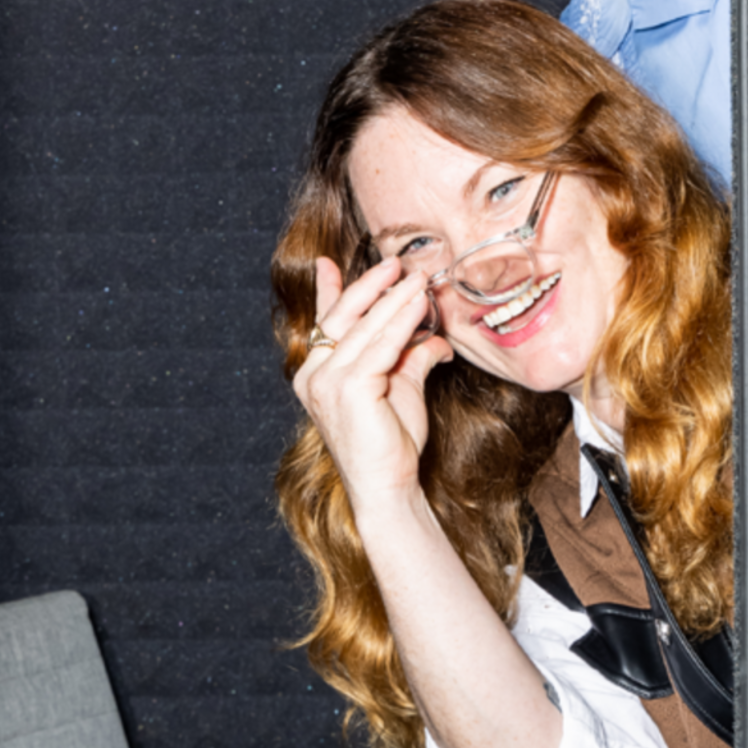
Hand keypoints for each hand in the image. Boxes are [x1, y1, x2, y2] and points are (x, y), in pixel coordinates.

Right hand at [290, 254, 453, 506]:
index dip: (329, 290)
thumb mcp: (399, 387)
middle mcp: (313, 375)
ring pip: (365, 328)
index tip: (327, 262)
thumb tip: (434, 336)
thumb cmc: (391, 442)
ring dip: (395, 299)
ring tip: (418, 280)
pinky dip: (402, 322)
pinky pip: (381, 345)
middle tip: (396, 263)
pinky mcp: (349, 388)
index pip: (324, 324)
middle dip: (371, 286)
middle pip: (343, 317)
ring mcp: (327, 382)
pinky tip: (419, 306)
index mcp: (315, 374)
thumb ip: (408, 356)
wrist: (389, 485)